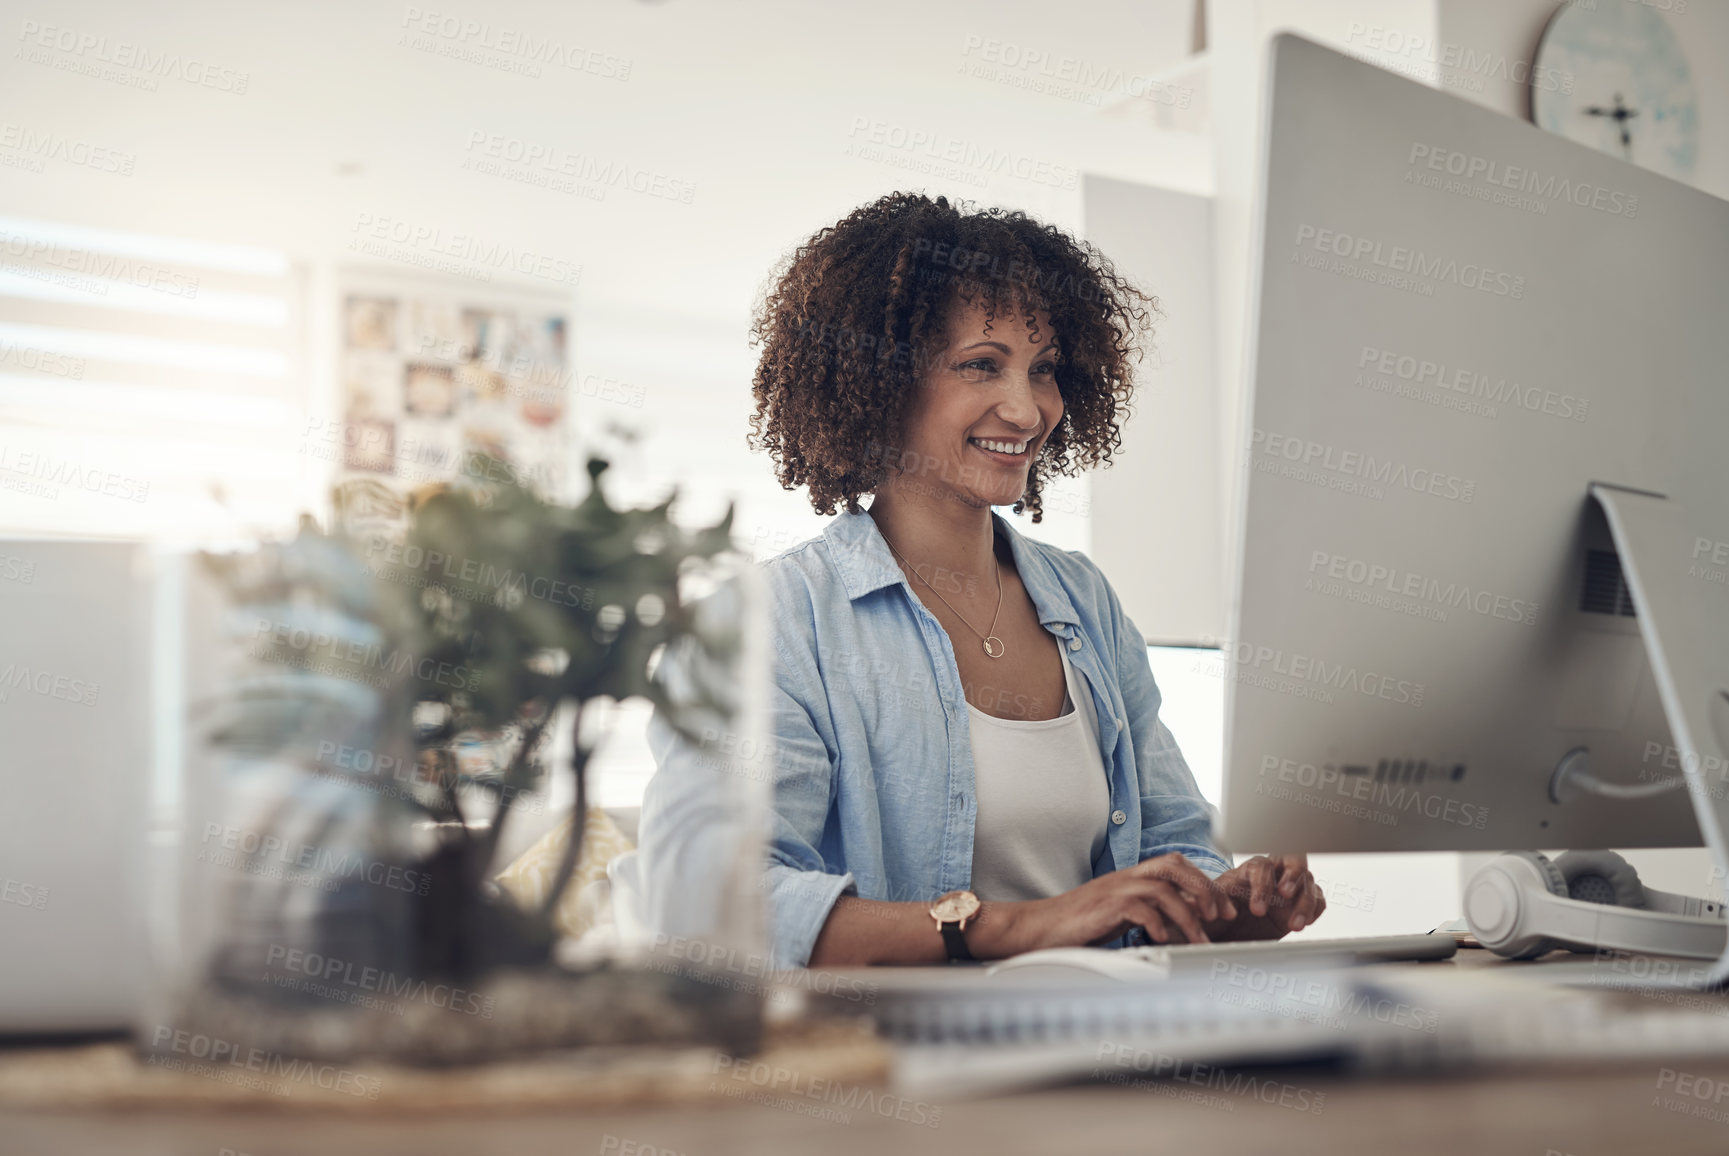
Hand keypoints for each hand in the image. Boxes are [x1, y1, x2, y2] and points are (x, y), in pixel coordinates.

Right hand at [981, 853, 1238, 955]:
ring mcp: (1114, 889)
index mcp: (1130, 877)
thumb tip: (1179, 924)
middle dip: (1205, 888)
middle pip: (1175, 865)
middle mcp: (1125, 877)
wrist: (1035, 928)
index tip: (1223, 909)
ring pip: (1163, 889)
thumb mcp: (1117, 916)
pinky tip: (1164, 938)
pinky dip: (1157, 922)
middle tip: (1223, 915)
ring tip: (1201, 939)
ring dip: (1188, 915)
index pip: (1175, 866)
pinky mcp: (1104, 906)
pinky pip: (1139, 907)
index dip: (1204, 883)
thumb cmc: (1074, 926)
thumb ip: (1145, 914)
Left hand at [1205, 854, 1326, 940]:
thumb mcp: (1207, 906)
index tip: (1257, 910)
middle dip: (1292, 876)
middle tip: (1284, 895)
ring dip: (1305, 901)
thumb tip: (1192, 904)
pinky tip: (1303, 922)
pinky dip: (1315, 910)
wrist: (1227, 932)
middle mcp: (1272, 874)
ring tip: (1295, 925)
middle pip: (1293, 859)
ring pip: (1308, 882)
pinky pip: (1317, 900)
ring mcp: (1288, 888)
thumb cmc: (1216, 913)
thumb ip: (1204, 902)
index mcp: (1248, 870)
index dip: (1262, 886)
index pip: (1262, 867)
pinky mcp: (1299, 904)